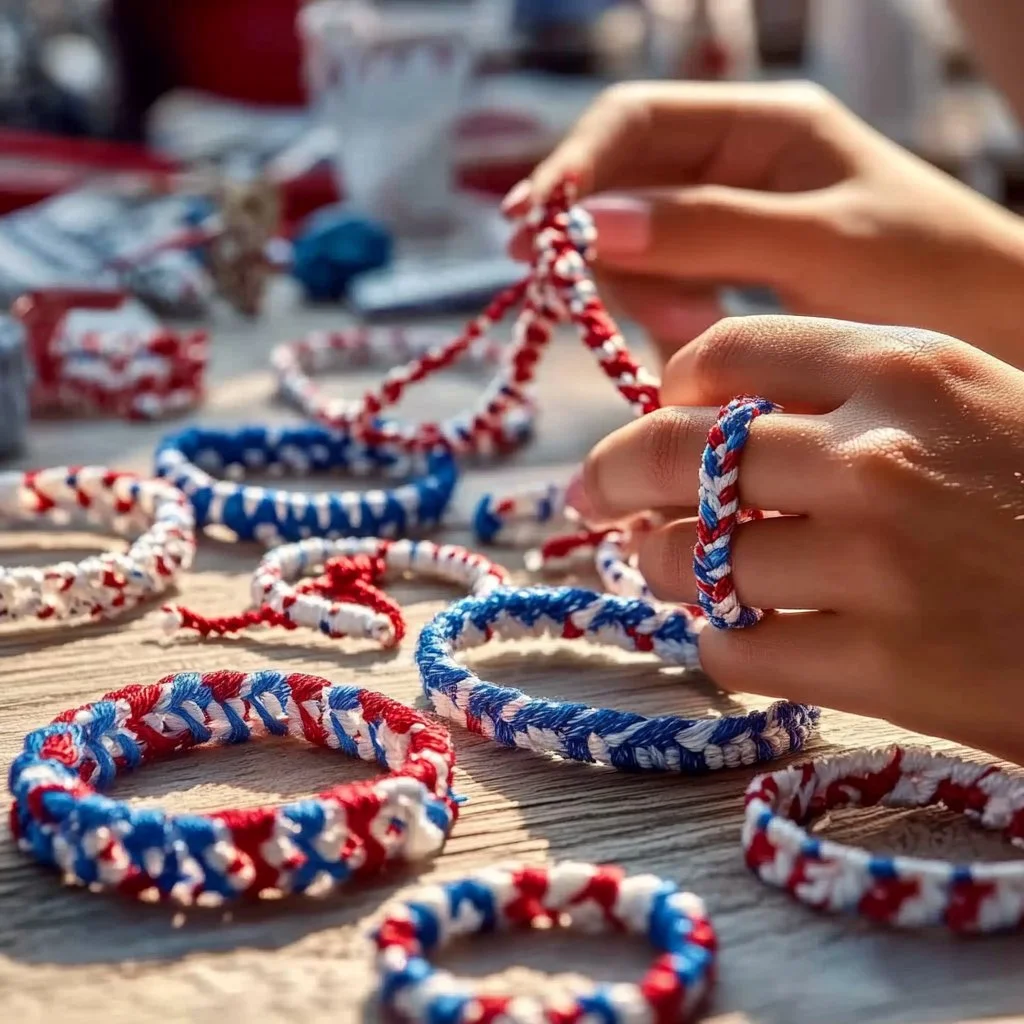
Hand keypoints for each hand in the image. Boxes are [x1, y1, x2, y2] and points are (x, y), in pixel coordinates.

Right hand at [504, 81, 1023, 368]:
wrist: (1000, 331)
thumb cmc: (931, 274)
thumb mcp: (817, 246)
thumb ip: (706, 229)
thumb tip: (589, 223)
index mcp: (762, 126)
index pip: (634, 123)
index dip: (572, 169)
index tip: (530, 229)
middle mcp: (737, 166)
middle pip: (623, 186)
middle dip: (596, 241)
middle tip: (572, 297)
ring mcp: (733, 223)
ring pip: (638, 247)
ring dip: (637, 292)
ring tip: (681, 331)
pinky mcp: (734, 279)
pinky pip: (667, 291)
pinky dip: (663, 320)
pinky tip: (690, 345)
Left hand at [568, 315, 1023, 764]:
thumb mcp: (973, 400)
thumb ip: (845, 395)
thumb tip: (695, 416)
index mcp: (906, 366)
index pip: (723, 355)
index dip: (667, 392)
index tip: (656, 419)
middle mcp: (879, 453)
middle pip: (672, 453)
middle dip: (612, 474)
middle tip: (593, 493)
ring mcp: (877, 563)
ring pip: (688, 559)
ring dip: (666, 568)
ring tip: (678, 572)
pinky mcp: (884, 666)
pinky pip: (731, 648)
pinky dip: (720, 644)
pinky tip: (746, 637)